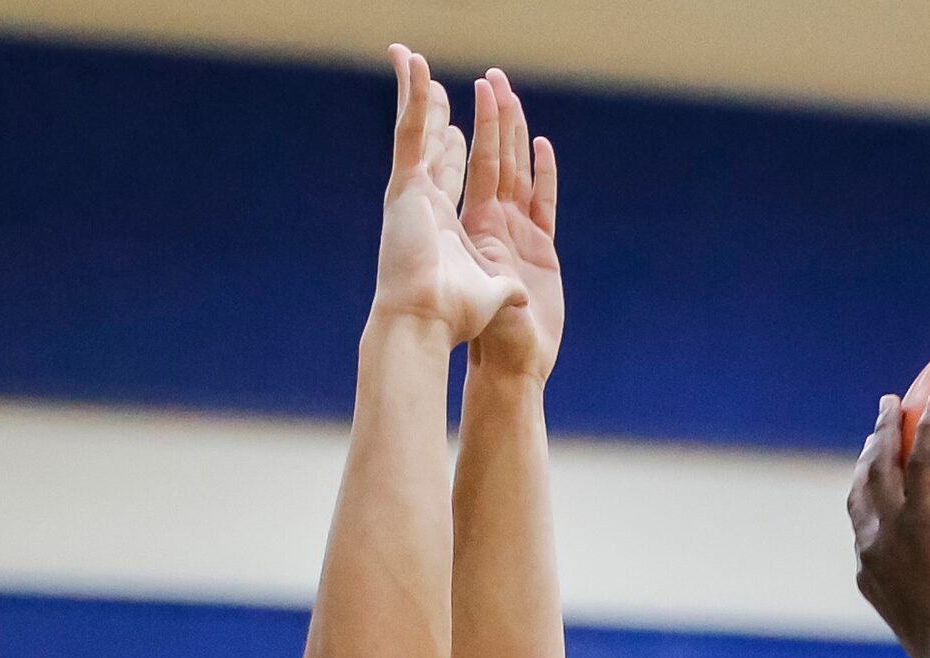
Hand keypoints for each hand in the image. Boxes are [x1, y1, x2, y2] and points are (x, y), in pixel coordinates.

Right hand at [371, 46, 523, 344]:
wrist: (425, 325)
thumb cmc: (456, 321)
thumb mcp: (496, 297)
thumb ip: (508, 289)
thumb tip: (522, 295)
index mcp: (468, 228)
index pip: (475, 176)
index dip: (482, 147)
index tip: (482, 120)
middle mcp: (440, 206)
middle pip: (457, 150)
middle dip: (466, 116)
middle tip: (468, 81)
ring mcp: (419, 193)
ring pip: (427, 133)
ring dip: (427, 97)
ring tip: (420, 60)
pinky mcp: (407, 187)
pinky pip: (410, 134)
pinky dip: (411, 101)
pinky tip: (413, 69)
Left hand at [459, 69, 563, 379]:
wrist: (511, 364)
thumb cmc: (493, 337)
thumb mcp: (488, 300)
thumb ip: (496, 282)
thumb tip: (500, 273)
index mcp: (479, 230)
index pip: (480, 168)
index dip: (483, 131)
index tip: (479, 96)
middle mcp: (496, 226)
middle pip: (498, 162)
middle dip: (496, 121)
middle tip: (494, 79)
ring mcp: (518, 236)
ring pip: (519, 175)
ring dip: (516, 138)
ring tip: (512, 98)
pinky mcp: (541, 250)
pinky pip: (543, 204)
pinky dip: (543, 177)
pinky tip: (541, 148)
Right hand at [850, 395, 929, 657]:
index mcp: (870, 571)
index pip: (861, 523)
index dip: (864, 494)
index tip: (872, 477)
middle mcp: (869, 543)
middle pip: (861, 485)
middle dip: (867, 453)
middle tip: (877, 429)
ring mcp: (891, 528)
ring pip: (880, 464)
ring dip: (885, 430)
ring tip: (893, 404)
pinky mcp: (921, 517)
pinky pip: (920, 460)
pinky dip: (925, 429)